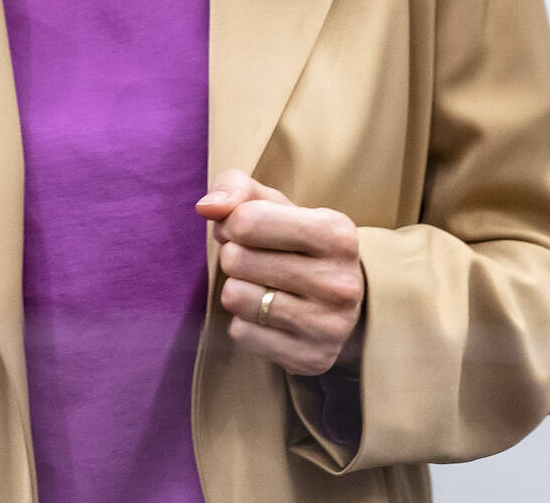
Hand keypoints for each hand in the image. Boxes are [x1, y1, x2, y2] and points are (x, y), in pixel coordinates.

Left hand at [195, 169, 365, 376]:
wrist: (342, 298)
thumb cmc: (297, 240)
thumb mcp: (274, 203)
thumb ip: (236, 189)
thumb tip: (206, 207)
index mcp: (337, 233)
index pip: (248, 220)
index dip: (232, 222)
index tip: (244, 228)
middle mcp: (340, 283)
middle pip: (237, 259)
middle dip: (234, 255)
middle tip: (254, 259)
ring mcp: (329, 326)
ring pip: (235, 298)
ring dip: (237, 288)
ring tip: (261, 285)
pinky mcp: (312, 359)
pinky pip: (241, 334)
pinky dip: (244, 322)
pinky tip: (269, 315)